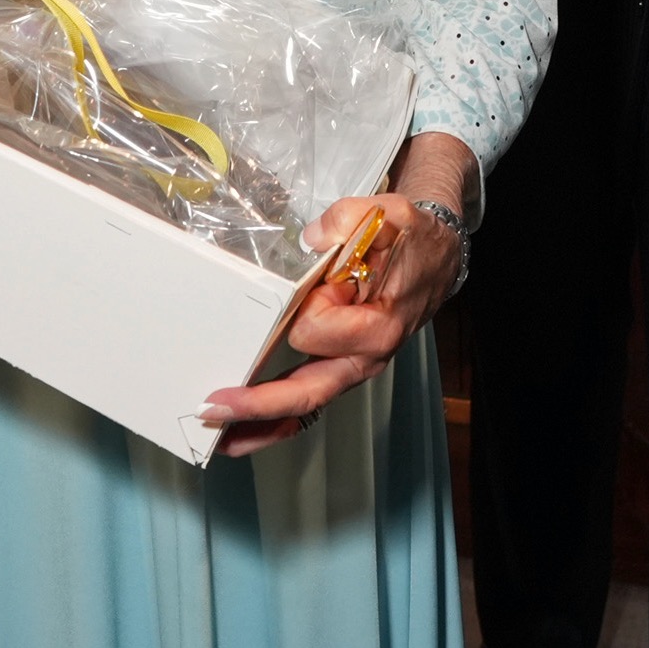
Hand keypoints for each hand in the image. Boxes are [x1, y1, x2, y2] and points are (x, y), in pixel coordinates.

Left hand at [197, 132, 473, 457]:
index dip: (300, 308)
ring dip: (259, 422)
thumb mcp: (389, 214)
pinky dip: (275, 419)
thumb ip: (347, 220)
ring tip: (218, 433)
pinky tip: (246, 431)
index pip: (315, 330)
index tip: (307, 284)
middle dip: (257, 404)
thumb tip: (312, 238)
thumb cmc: (410, 240)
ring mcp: (351, 367)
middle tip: (213, 406)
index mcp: (377, 324)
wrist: (435, 258)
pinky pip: (307, 401)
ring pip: (303, 407)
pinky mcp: (340, 366)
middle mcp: (364, 357)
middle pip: (306, 392)